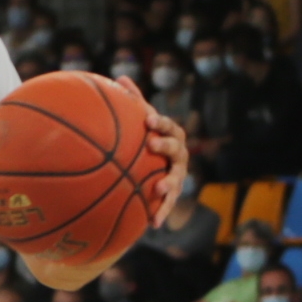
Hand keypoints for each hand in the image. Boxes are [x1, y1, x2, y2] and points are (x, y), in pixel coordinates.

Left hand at [140, 107, 194, 223]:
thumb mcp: (143, 120)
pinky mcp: (173, 194)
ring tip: (159, 188)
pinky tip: (154, 223)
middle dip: (166, 146)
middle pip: (177, 149)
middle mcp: (179, 155)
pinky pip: (169, 204)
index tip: (148, 121)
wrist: (157, 164)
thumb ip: (135, 101)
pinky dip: (162, 212)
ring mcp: (178, 175)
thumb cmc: (147, 137)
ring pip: (177, 179)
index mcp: (172, 136)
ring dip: (169, 183)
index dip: (161, 123)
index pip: (169, 127)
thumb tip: (122, 78)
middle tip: (152, 144)